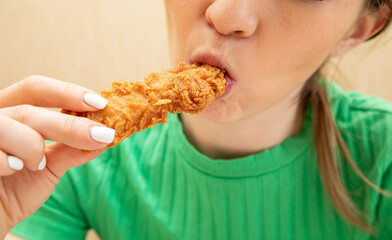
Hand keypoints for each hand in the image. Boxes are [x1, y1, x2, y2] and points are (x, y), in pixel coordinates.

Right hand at [0, 75, 114, 236]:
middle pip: (29, 109)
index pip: (35, 89)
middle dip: (69, 125)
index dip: (67, 92)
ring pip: (9, 126)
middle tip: (101, 135)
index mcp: (10, 112)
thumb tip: (104, 136)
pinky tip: (15, 170)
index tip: (99, 104)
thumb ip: (70, 150)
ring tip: (36, 164)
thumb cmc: (13, 191)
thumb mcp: (48, 168)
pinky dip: (8, 162)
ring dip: (32, 147)